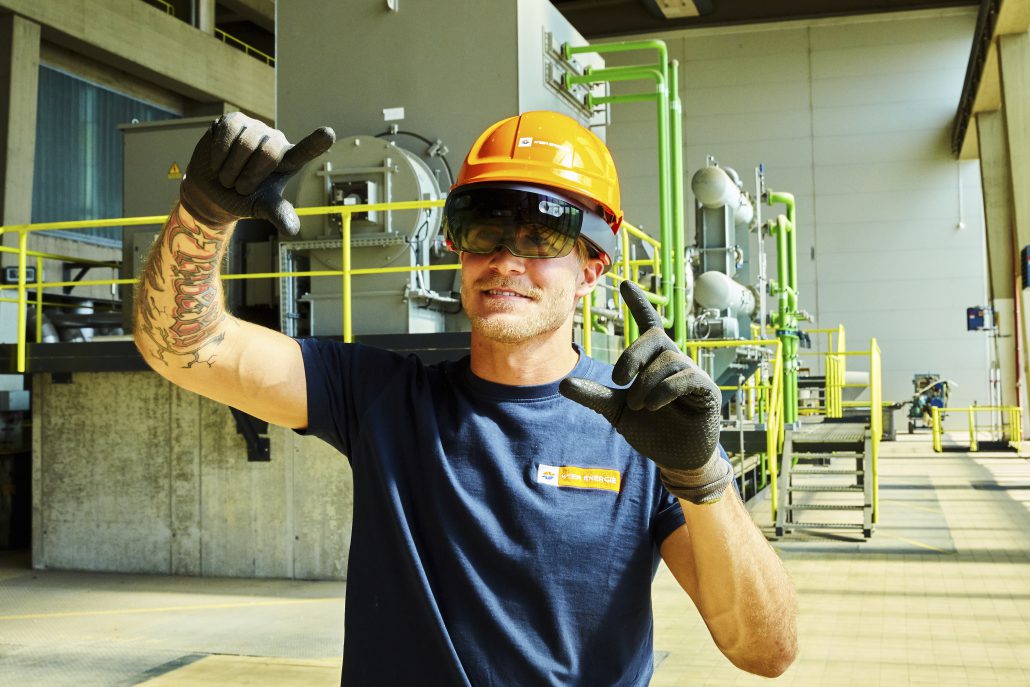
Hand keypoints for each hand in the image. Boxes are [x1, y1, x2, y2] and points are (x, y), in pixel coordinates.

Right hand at [180, 112, 334, 234]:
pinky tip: (217, 163)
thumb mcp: (262, 206)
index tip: (328, 133)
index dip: (316, 143)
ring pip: (245, 143)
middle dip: (249, 176)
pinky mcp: (234, 120)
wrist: (211, 190)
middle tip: (239, 187)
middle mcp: (276, 140)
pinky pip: (228, 132)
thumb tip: (292, 229)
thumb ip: (278, 212)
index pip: (305, 151)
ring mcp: (256, 128)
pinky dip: (219, 154)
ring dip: (231, 168)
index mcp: (288, 160)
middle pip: (268, 152)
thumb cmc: (242, 197)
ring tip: (228, 177)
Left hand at [560, 280, 731, 503]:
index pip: (648, 324)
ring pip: (667, 361)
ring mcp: (693, 374)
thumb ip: (594, 396)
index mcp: (654, 361)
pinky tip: (653, 405)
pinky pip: (685, 377)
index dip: (638, 303)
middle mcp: (675, 361)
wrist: (675, 458)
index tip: (624, 282)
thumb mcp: (616, 411)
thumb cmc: (651, 430)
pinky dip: (664, 390)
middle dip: (632, 356)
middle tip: (617, 379)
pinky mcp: (706, 391)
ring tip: (638, 406)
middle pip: (655, 338)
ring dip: (646, 383)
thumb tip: (563, 383)